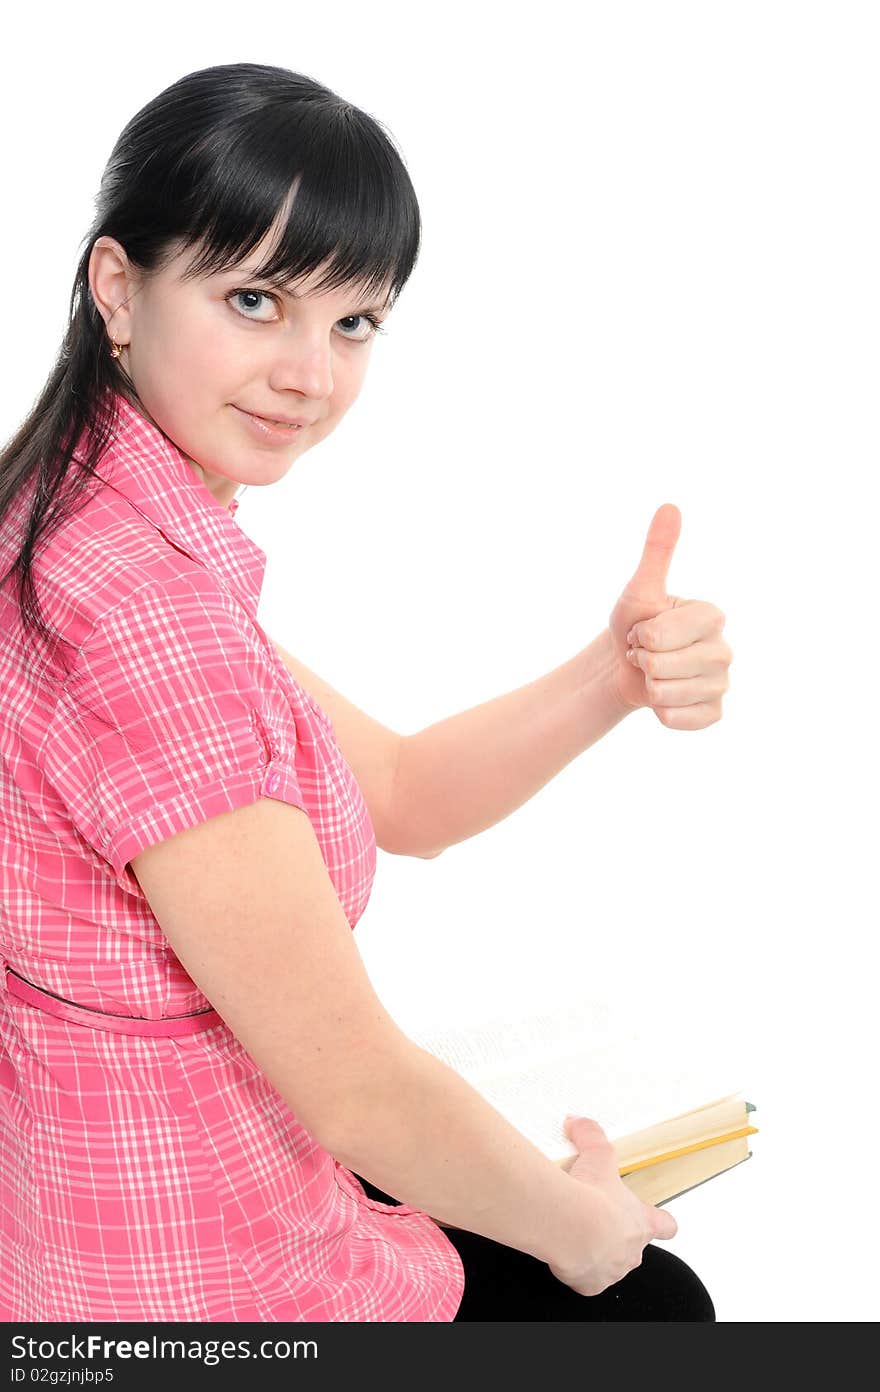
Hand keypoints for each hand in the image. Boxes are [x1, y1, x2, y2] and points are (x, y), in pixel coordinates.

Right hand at [547, 1115, 677, 1297]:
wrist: (570, 1227)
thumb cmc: (591, 1197)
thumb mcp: (598, 1154)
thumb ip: (591, 1134)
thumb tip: (579, 1122)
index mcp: (641, 1223)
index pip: (666, 1225)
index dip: (660, 1221)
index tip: (655, 1217)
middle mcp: (631, 1251)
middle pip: (633, 1246)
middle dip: (616, 1234)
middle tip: (595, 1217)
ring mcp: (612, 1271)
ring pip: (608, 1263)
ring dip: (595, 1251)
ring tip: (575, 1231)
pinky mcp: (590, 1285)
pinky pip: (585, 1279)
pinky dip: (575, 1268)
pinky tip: (563, 1250)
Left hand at [608, 503, 732, 726]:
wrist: (623, 668)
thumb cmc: (632, 624)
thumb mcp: (640, 589)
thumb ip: (657, 551)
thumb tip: (670, 507)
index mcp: (712, 616)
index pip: (668, 632)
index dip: (643, 634)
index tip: (643, 629)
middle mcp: (724, 649)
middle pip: (667, 665)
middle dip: (642, 661)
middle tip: (644, 653)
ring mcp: (721, 683)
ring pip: (669, 694)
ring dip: (648, 687)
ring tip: (652, 674)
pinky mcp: (713, 712)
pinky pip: (680, 720)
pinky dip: (661, 713)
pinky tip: (662, 700)